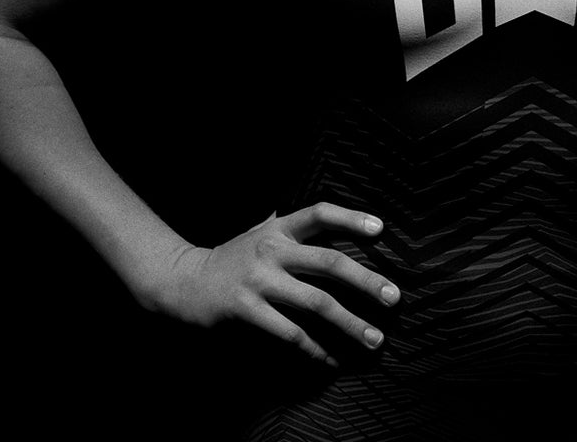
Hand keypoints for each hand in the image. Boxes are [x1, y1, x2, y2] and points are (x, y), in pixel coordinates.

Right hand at [142, 203, 400, 366]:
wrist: (182, 281)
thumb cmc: (229, 259)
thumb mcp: (256, 234)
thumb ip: (286, 227)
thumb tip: (321, 218)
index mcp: (275, 230)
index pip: (317, 214)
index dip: (350, 218)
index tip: (382, 229)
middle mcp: (269, 250)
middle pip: (329, 261)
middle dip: (366, 280)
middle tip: (394, 298)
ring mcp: (258, 280)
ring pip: (316, 302)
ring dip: (351, 323)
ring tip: (375, 339)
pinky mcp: (247, 309)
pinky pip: (291, 333)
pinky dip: (316, 349)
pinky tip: (332, 361)